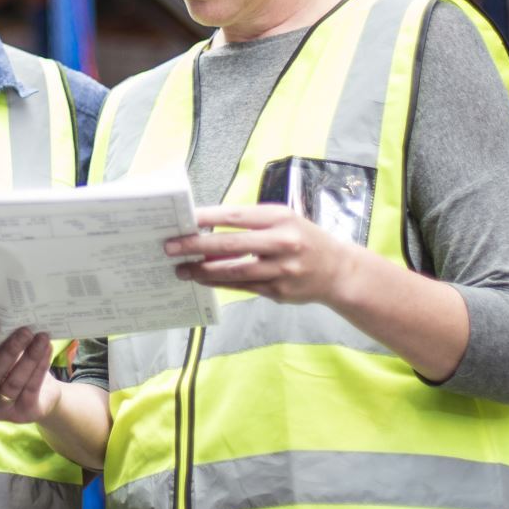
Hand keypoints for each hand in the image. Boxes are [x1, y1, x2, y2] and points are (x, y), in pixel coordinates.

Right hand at [0, 319, 61, 423]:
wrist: (38, 397)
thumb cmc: (10, 369)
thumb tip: (6, 316)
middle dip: (10, 350)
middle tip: (25, 330)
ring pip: (14, 382)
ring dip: (29, 357)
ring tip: (41, 337)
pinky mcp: (22, 413)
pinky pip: (32, 388)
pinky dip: (40, 367)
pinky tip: (47, 349)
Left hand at [164, 204, 361, 305]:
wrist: (338, 270)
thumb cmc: (303, 238)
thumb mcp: (283, 220)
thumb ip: (250, 223)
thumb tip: (206, 226)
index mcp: (280, 218)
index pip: (235, 216)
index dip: (206, 218)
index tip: (183, 219)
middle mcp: (282, 242)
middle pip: (230, 244)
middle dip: (195, 246)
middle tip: (170, 247)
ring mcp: (281, 270)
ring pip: (233, 271)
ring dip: (203, 271)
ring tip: (181, 269)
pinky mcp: (278, 292)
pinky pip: (242, 286)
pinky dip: (219, 283)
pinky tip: (203, 280)